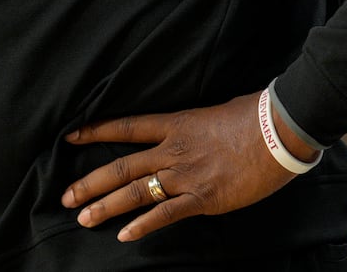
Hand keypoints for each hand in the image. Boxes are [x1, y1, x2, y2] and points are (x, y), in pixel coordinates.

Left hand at [61, 90, 307, 241]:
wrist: (280, 129)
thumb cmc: (257, 114)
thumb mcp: (220, 110)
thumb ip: (201, 125)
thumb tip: (200, 128)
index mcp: (177, 124)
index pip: (128, 127)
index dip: (97, 131)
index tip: (71, 137)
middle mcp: (174, 150)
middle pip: (123, 166)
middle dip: (91, 182)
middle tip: (66, 197)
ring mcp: (186, 175)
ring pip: (136, 191)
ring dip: (107, 206)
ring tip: (82, 218)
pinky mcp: (203, 197)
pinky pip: (166, 214)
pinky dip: (143, 225)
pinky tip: (124, 236)